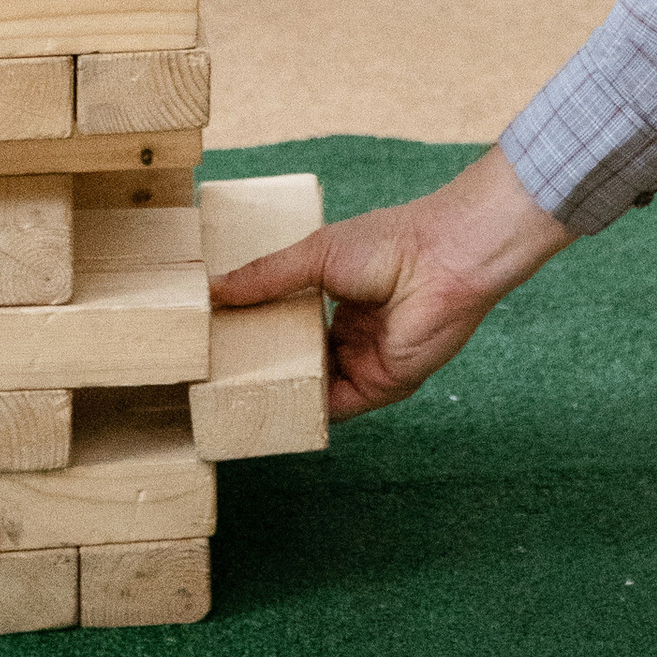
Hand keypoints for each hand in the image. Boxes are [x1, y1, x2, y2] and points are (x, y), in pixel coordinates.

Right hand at [208, 148, 568, 421]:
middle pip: (299, 360)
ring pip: (313, 388)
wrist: (443, 260)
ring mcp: (364, 360)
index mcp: (337, 295)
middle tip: (216, 379)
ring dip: (281, 394)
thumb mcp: (315, 255)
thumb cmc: (387, 243)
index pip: (290, 323)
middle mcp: (349, 332)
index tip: (219, 341)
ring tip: (232, 402)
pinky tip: (274, 413)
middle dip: (264, 369)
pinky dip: (308, 413)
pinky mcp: (379, 386)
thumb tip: (214, 288)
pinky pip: (336, 408)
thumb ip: (267, 277)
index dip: (258, 332)